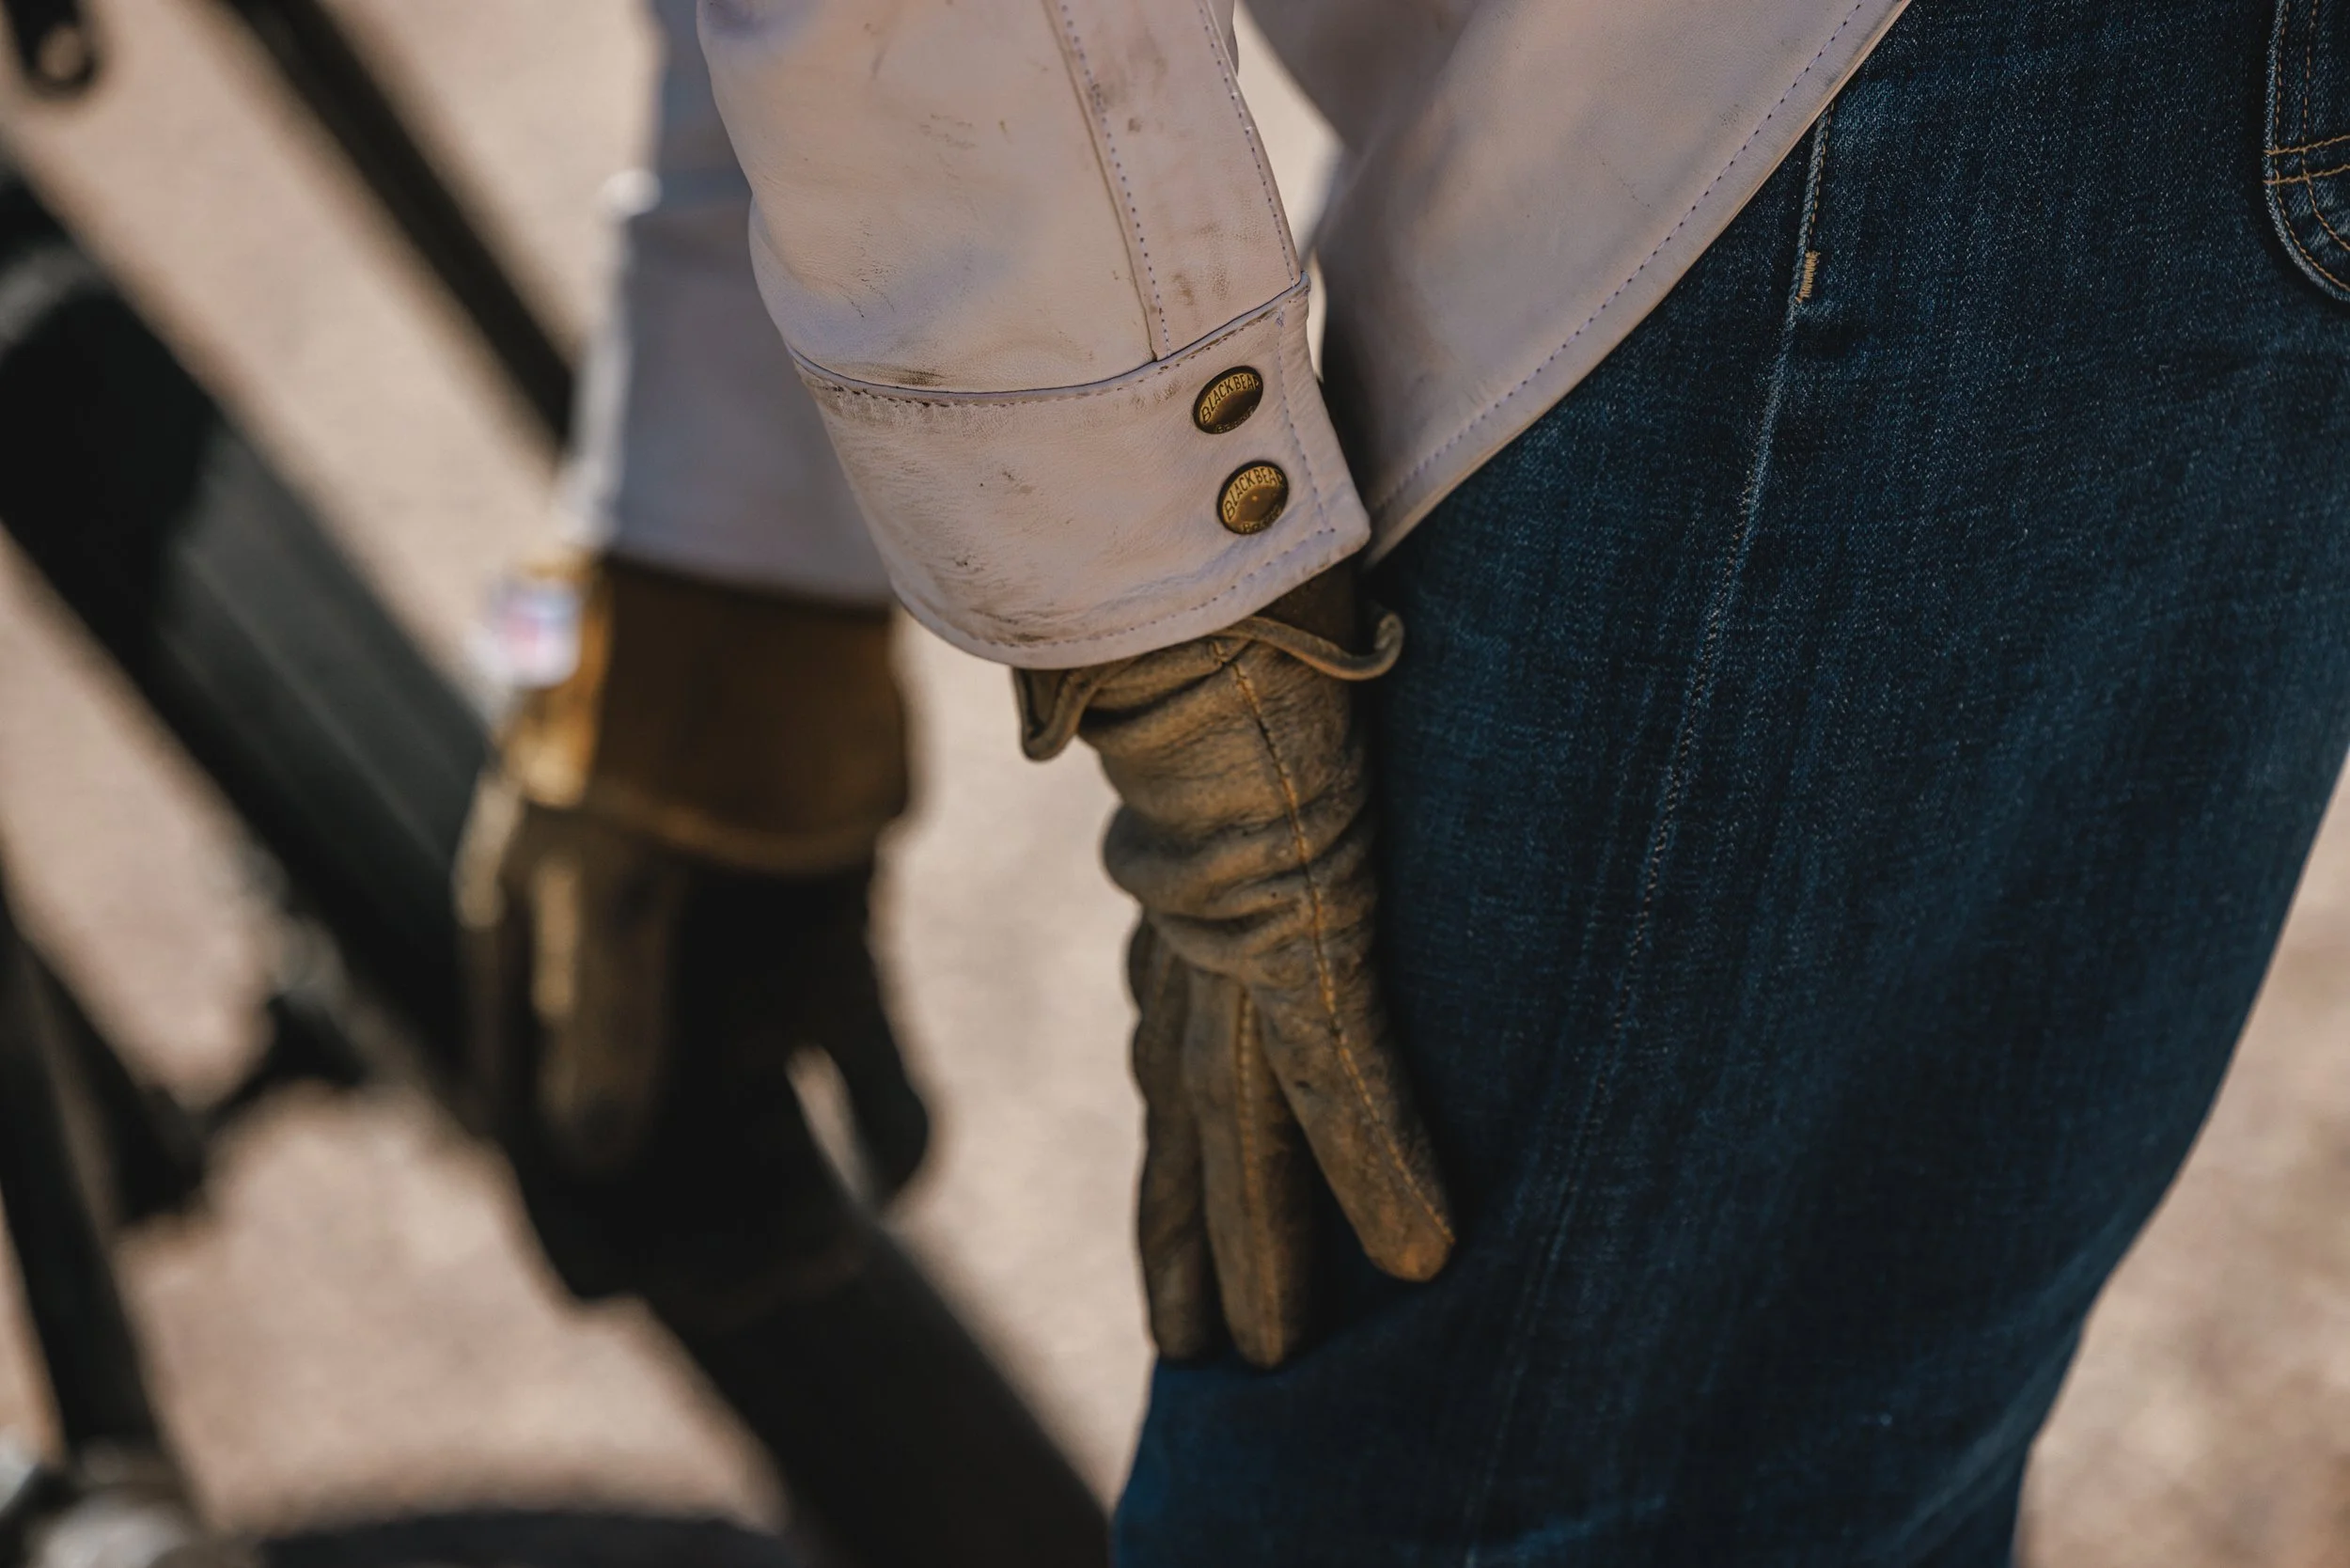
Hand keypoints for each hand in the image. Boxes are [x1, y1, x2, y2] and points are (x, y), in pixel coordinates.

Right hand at [456, 557, 925, 1320]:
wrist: (767, 590)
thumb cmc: (649, 709)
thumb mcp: (605, 860)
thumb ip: (600, 1007)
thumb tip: (591, 1159)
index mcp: (538, 976)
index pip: (540, 1137)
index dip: (581, 1224)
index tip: (632, 1294)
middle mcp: (638, 989)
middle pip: (661, 1155)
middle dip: (706, 1229)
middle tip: (772, 1269)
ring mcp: (737, 968)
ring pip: (759, 1125)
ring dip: (792, 1195)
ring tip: (831, 1245)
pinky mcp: (834, 942)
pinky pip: (862, 1062)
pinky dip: (886, 1126)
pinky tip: (897, 1181)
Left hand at [1019, 570, 1453, 1365]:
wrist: (1203, 603)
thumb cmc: (1241, 637)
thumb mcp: (1256, 730)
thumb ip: (1274, 778)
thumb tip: (1305, 760)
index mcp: (1179, 906)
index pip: (1171, 1059)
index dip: (1174, 1156)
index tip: (1171, 1231)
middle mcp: (1191, 951)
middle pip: (1188, 1129)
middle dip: (1190, 1241)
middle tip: (1195, 1353)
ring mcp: (1237, 957)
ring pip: (1242, 1139)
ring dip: (1258, 1252)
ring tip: (1265, 1358)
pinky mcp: (1297, 944)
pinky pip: (1342, 1082)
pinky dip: (1376, 1169)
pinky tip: (1422, 1258)